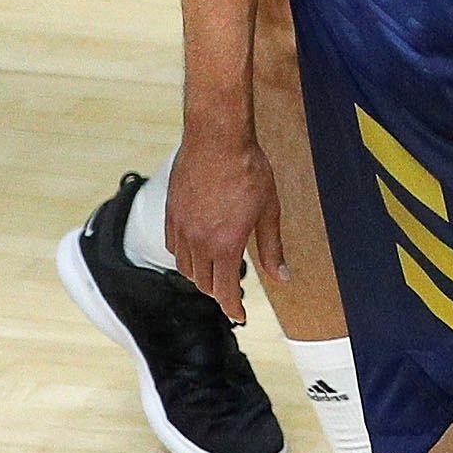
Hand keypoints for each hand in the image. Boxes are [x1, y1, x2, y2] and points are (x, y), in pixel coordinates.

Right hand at [165, 121, 283, 323]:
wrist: (217, 137)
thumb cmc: (248, 170)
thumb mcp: (269, 210)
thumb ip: (271, 248)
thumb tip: (281, 277)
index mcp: (225, 245)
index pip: (224, 292)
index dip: (233, 308)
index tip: (241, 315)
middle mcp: (199, 241)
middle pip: (204, 283)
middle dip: (219, 292)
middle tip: (232, 290)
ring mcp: (181, 227)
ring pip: (186, 268)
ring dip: (201, 276)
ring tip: (215, 271)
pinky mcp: (171, 212)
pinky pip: (173, 247)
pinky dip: (184, 256)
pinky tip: (196, 250)